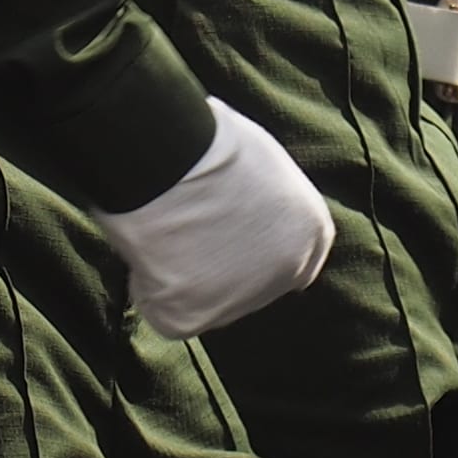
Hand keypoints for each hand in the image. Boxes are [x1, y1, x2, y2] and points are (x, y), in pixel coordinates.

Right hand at [92, 101, 336, 335]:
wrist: (166, 156)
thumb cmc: (203, 138)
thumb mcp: (260, 159)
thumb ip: (266, 195)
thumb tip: (246, 199)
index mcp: (311, 230)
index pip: (289, 256)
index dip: (250, 245)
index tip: (220, 229)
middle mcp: (288, 271)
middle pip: (249, 282)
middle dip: (218, 264)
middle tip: (183, 226)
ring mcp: (242, 300)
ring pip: (207, 299)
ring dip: (184, 276)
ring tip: (162, 228)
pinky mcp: (193, 318)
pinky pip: (167, 313)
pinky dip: (150, 288)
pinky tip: (146, 251)